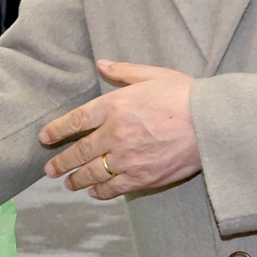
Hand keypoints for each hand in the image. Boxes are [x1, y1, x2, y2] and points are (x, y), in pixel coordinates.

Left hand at [41, 59, 199, 199]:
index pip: (75, 120)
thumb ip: (123, 71)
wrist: (211, 124)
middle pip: (78, 152)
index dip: (57, 130)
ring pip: (92, 174)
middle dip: (60, 162)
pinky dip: (101, 192)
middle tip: (49, 170)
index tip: (45, 138)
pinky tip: (94, 193)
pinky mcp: (142, 177)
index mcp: (114, 106)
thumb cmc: (185, 95)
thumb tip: (101, 63)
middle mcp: (114, 134)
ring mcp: (127, 158)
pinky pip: (114, 188)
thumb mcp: (153, 75)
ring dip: (77, 180)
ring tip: (68, 184)